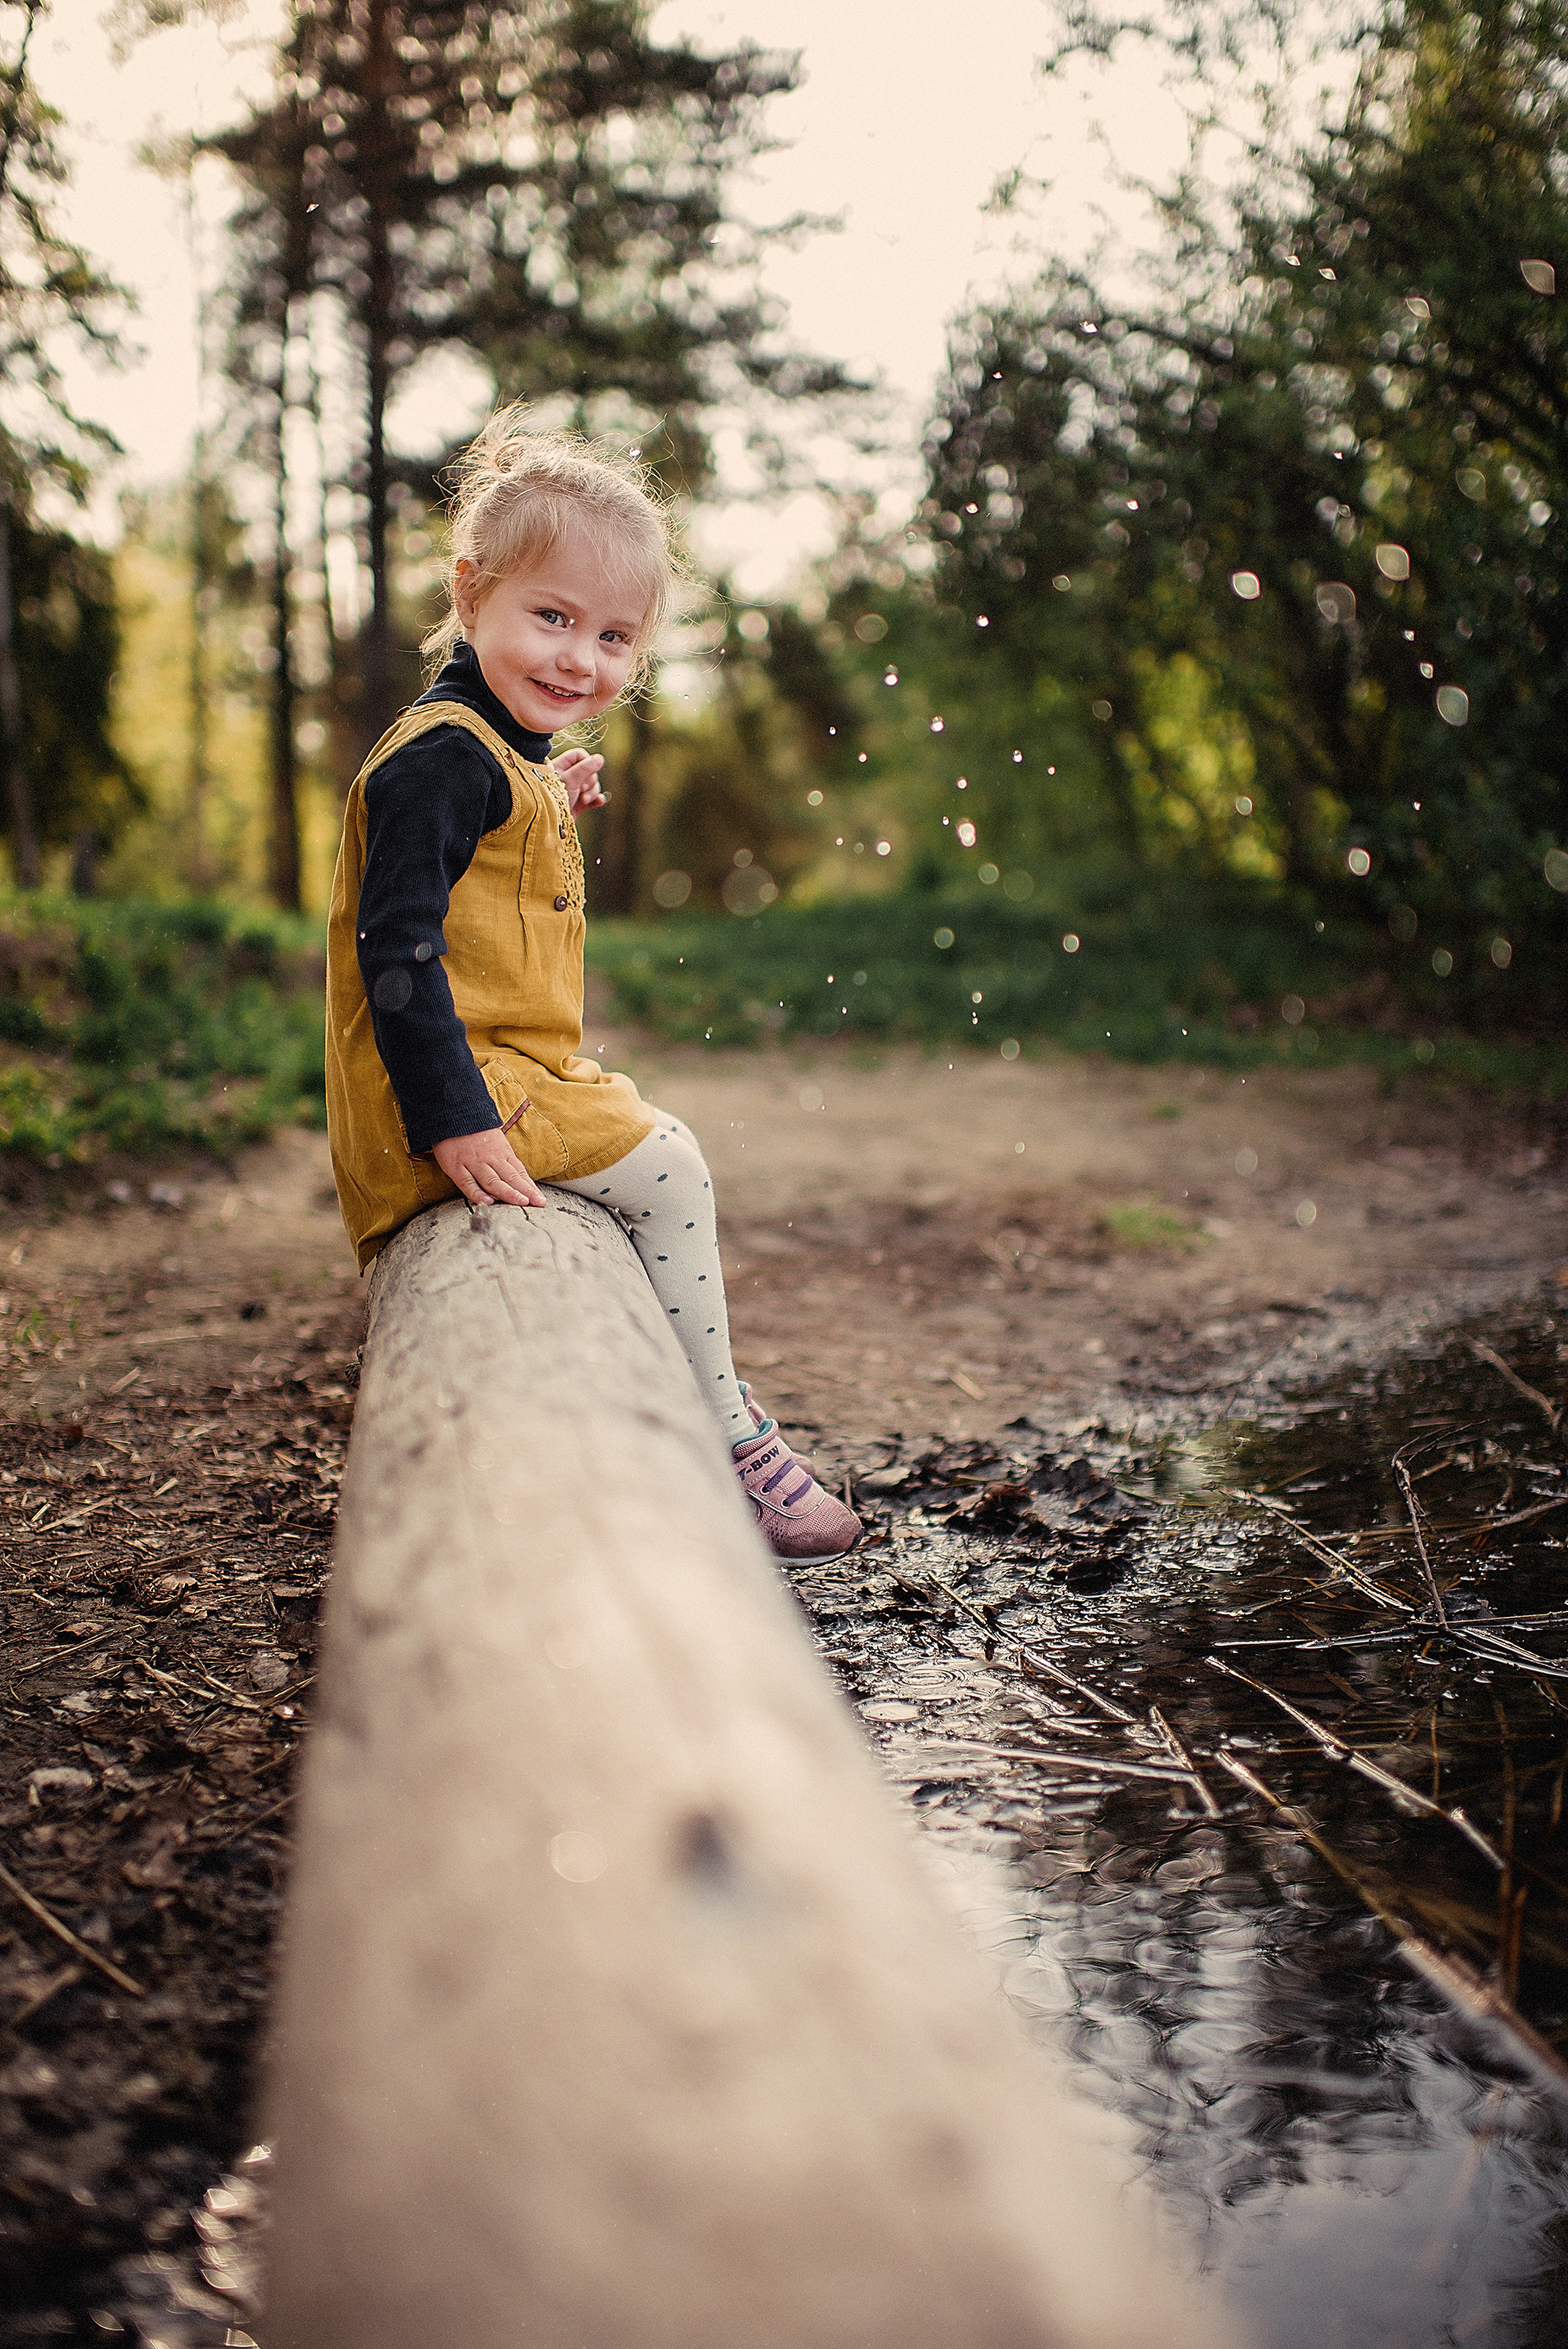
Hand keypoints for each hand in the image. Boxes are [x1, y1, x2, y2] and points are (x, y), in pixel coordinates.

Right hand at [432, 1129, 546, 1209]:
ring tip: (521, 1203)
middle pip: (510, 1178)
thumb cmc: (475, 1132)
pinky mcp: (456, 1167)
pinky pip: (467, 1183)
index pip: (519, 1173)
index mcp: (501, 1153)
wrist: (451, 1115)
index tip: (541, 1200)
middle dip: (525, 1192)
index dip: (530, 1187)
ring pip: (492, 1181)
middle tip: (538, 1203)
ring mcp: (473, 1163)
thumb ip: (506, 1161)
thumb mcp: (496, 1142)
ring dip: (508, 1193)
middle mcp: (490, 1159)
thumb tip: (522, 1180)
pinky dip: (477, 1193)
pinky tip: (487, 1202)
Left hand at [553, 748, 608, 812]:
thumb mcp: (570, 780)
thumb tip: (600, 758)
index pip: (579, 755)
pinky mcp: (578, 804)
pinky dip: (596, 799)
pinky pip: (593, 799)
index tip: (585, 771)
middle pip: (589, 771)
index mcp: (561, 766)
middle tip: (582, 788)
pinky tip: (600, 801)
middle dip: (590, 781)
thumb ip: (585, 768)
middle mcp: (568, 777)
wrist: (549, 823)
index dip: (586, 761)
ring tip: (584, 800)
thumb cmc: (554, 798)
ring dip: (592, 792)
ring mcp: (573, 791)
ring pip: (592, 785)